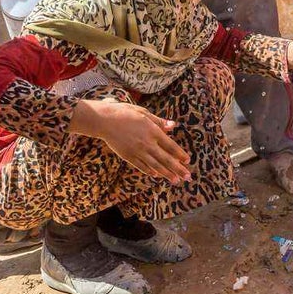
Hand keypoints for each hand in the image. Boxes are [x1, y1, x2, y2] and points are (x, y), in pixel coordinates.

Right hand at [77, 100, 191, 182]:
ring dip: (167, 174)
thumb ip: (159, 122)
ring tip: (175, 180)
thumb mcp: (144, 113)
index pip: (170, 146)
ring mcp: (137, 151)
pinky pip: (142, 166)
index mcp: (152, 131)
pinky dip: (150, 171)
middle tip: (188, 176)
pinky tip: (157, 175)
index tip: (188, 160)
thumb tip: (173, 126)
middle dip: (178, 168)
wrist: (104, 120)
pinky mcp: (128, 156)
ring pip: (155, 165)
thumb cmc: (125, 113)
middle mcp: (147, 143)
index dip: (180, 154)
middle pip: (166, 159)